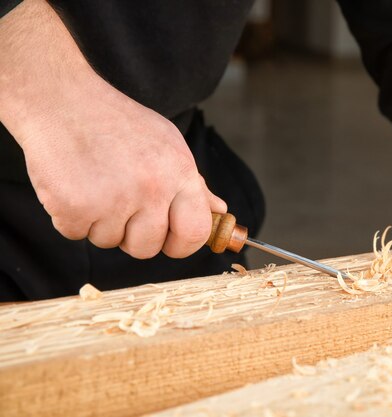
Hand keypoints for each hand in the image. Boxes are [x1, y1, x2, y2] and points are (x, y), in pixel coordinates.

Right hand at [0, 0, 225, 258]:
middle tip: (120, 205)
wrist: (61, 99)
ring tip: (95, 184)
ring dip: (99, 223)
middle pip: (148, 248)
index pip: (196, 232)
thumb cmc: (118, 124)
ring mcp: (114, 198)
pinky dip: (70, 216)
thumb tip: (220, 213)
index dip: (182, 245)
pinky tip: (73, 183)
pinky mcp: (76, 206)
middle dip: (133, 236)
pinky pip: (76, 234)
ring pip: (110, 242)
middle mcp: (152, 187)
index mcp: (180, 172)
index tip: (169, 241)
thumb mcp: (168, 145)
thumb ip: (194, 185)